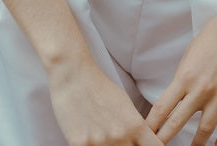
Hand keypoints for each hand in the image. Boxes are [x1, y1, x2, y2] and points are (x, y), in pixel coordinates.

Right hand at [47, 54, 163, 145]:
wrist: (73, 77)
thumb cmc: (100, 88)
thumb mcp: (125, 105)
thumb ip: (135, 128)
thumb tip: (141, 142)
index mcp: (135, 126)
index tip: (143, 145)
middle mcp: (120, 137)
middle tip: (120, 138)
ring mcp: (100, 143)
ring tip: (103, 134)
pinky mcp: (79, 145)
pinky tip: (90, 137)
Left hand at [145, 6, 216, 144]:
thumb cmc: (215, 34)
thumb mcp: (191, 53)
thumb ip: (184, 76)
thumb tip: (177, 95)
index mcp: (185, 77)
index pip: (162, 108)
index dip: (152, 125)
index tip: (144, 134)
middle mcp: (200, 89)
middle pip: (178, 122)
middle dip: (165, 139)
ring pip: (205, 129)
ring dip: (196, 143)